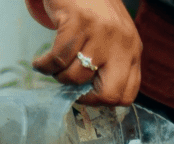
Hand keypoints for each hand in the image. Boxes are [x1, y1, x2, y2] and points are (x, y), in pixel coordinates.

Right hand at [26, 0, 141, 105]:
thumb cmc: (93, 11)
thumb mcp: (113, 39)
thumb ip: (111, 64)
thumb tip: (91, 96)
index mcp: (133, 51)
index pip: (128, 94)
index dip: (104, 101)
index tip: (87, 95)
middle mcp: (122, 44)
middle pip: (109, 93)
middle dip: (86, 99)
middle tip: (71, 90)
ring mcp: (101, 33)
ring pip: (75, 76)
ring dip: (58, 76)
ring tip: (53, 66)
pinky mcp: (78, 23)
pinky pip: (56, 59)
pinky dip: (44, 65)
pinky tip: (40, 61)